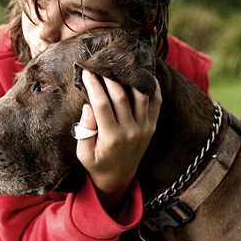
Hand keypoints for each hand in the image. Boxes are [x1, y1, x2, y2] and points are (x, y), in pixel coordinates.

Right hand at [76, 69, 161, 211]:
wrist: (119, 177)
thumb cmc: (97, 163)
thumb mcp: (83, 153)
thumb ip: (85, 130)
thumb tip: (88, 106)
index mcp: (112, 138)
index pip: (102, 104)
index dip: (93, 85)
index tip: (86, 71)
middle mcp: (131, 131)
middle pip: (121, 96)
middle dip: (110, 77)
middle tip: (102, 63)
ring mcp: (145, 128)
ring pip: (141, 96)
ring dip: (132, 78)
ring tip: (122, 64)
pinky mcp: (152, 126)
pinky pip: (156, 102)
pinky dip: (153, 87)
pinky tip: (144, 74)